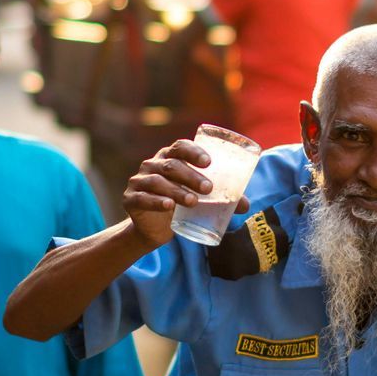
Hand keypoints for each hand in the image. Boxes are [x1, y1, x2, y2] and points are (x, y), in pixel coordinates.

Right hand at [123, 141, 245, 247]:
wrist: (153, 229)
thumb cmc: (179, 205)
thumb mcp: (199, 198)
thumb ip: (221, 199)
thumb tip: (246, 205)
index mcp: (170, 157)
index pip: (180, 146)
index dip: (193, 152)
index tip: (209, 162)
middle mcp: (152, 165)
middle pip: (171, 165)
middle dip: (191, 176)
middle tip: (208, 188)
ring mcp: (139, 181)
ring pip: (158, 181)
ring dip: (177, 191)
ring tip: (193, 202)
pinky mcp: (130, 199)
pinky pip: (142, 198)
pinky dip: (155, 201)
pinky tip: (168, 206)